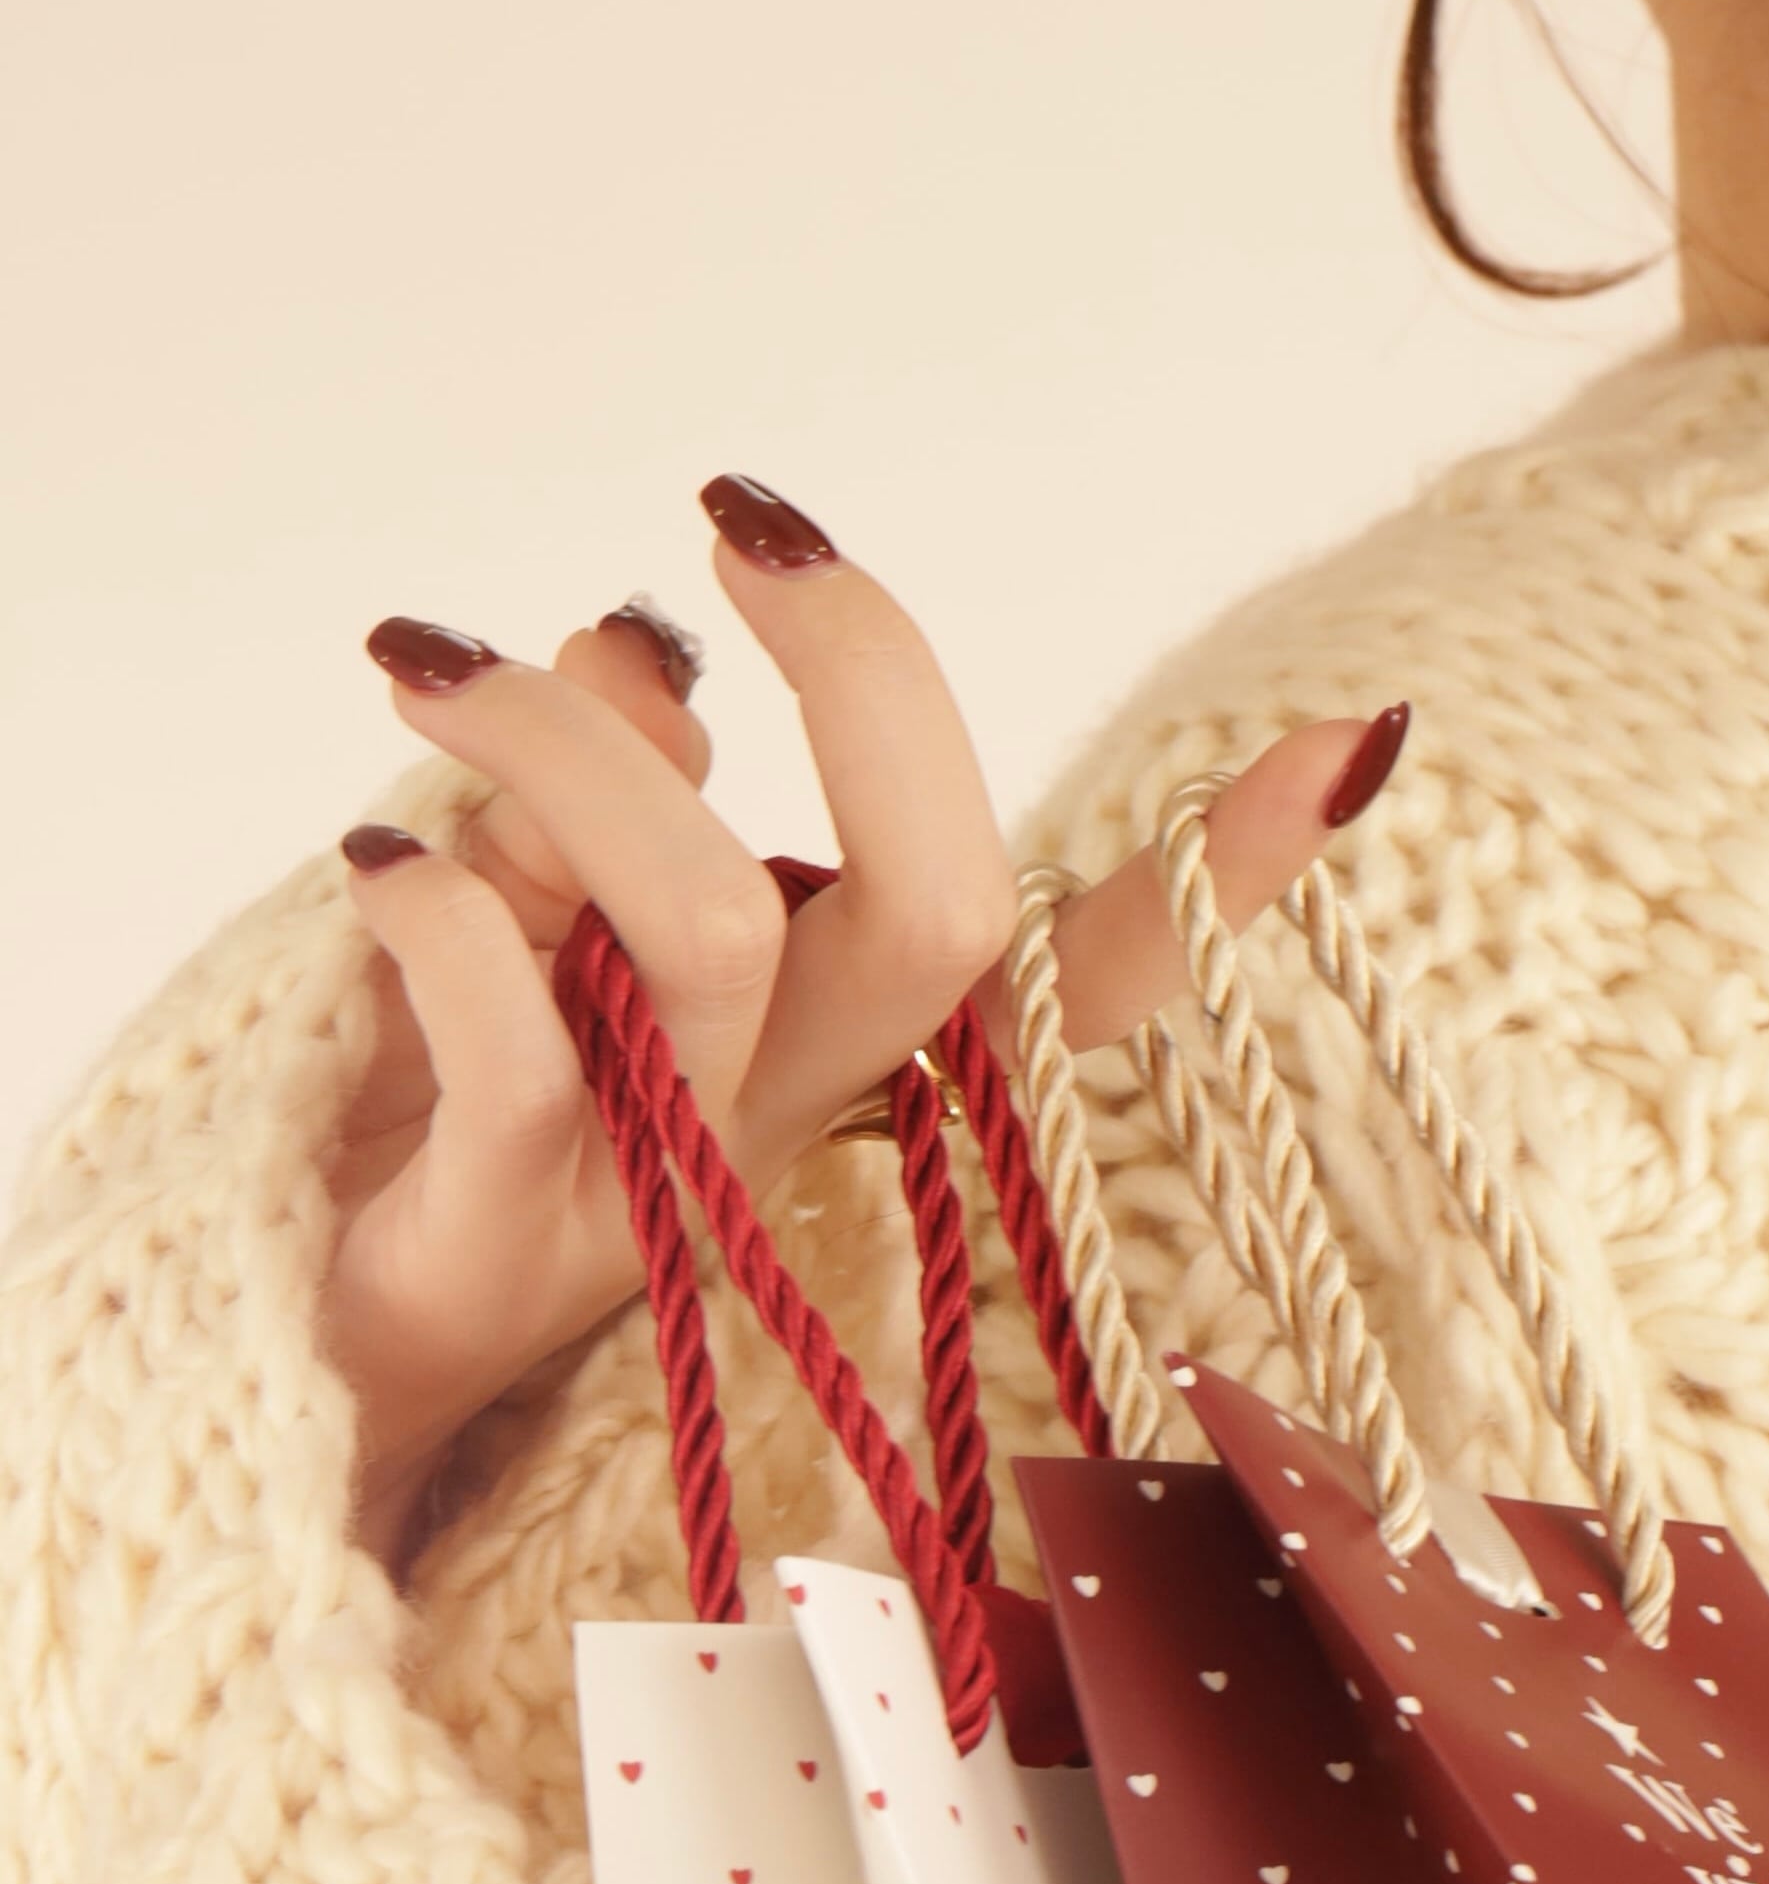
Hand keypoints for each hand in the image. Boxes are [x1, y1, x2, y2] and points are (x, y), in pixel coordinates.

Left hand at [325, 473, 1409, 1577]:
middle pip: (943, 907)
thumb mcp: (540, 921)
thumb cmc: (439, 1119)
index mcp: (841, 1046)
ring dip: (564, 744)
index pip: (1079, 974)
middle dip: (870, 678)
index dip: (1223, 879)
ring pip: (715, 927)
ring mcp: (670, 1188)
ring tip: (420, 663)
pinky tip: (372, 850)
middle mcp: (795, 1118)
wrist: (303, 1358)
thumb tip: (644, 646)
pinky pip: (513, 1047)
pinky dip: (436, 906)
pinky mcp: (506, 1234)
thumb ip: (607, 784)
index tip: (1351, 739)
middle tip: (743, 525)